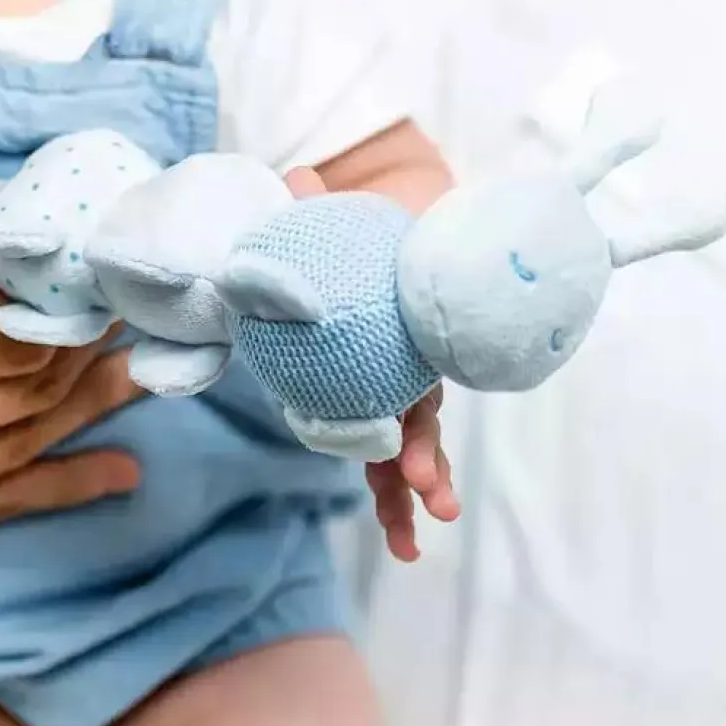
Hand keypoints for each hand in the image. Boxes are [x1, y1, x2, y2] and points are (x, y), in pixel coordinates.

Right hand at [0, 156, 145, 543]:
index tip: (102, 263)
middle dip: (89, 345)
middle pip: (26, 392)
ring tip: (144, 363)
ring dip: (91, 406)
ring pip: (21, 447)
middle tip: (137, 301)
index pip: (3, 333)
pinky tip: (118, 470)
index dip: (66, 301)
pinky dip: (59, 486)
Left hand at [282, 165, 460, 561]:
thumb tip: (297, 177)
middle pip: (421, 424)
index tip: (418, 465)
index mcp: (399, 335)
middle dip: (427, 464)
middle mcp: (404, 372)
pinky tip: (402, 548)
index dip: (419, 427)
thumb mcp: (328, 236)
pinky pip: (385, 467)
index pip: (417, 383)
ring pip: (410, 455)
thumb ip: (312, 212)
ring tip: (413, 543)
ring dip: (413, 498)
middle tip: (429, 496)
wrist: (345, 266)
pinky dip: (395, 506)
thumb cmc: (346, 253)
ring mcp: (391, 400)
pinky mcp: (371, 419)